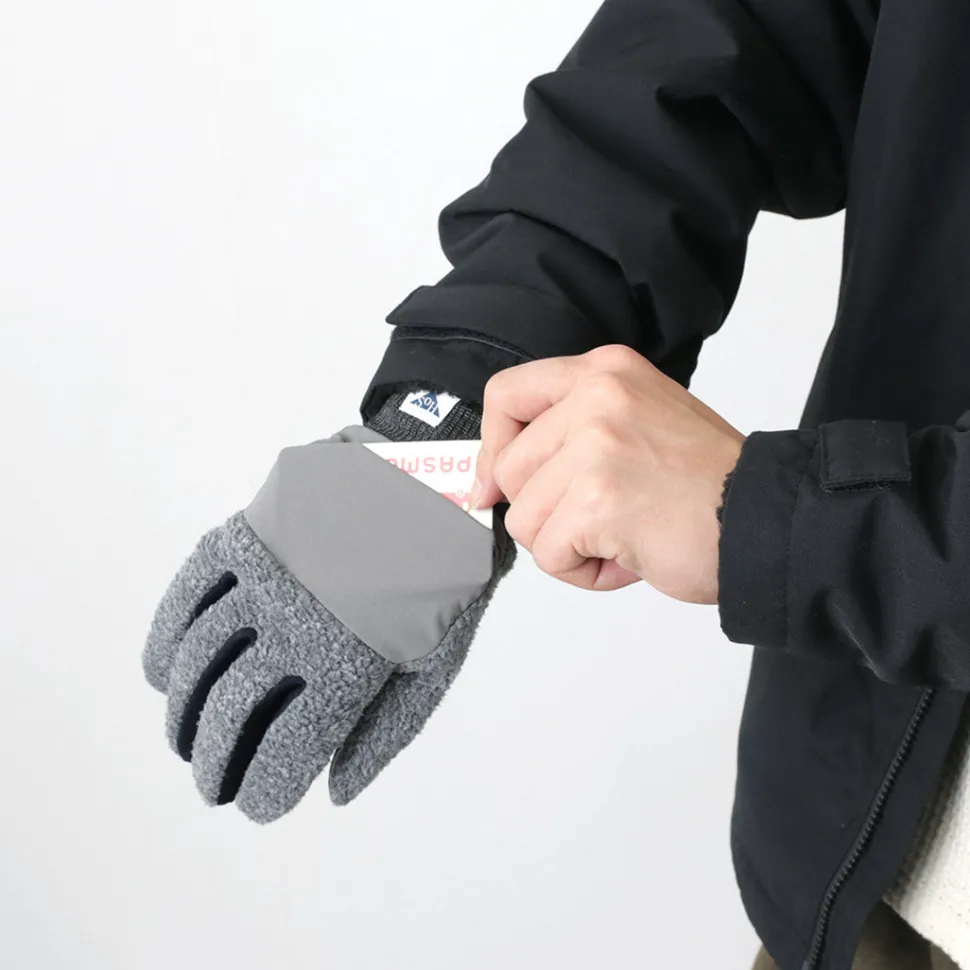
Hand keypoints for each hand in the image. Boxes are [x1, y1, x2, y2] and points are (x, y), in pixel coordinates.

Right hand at [144, 425, 514, 821]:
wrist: (437, 476)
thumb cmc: (444, 576)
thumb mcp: (437, 658)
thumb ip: (387, 729)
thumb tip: (335, 793)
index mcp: (351, 659)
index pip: (286, 747)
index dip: (264, 789)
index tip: (259, 805)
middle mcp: (296, 621)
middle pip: (229, 710)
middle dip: (214, 764)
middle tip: (213, 788)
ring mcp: (265, 576)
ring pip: (199, 659)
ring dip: (182, 712)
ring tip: (185, 741)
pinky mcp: (248, 536)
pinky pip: (188, 594)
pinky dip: (166, 638)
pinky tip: (163, 672)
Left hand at [471, 345, 744, 602]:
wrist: (769, 519)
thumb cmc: (707, 484)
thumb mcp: (637, 423)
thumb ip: (570, 433)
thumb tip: (492, 478)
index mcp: (605, 372)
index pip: (507, 396)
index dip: (492, 447)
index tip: (495, 484)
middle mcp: (597, 397)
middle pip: (509, 469)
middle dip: (543, 512)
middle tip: (598, 520)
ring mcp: (595, 445)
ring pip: (524, 518)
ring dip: (567, 545)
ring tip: (622, 538)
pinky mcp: (597, 498)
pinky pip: (550, 553)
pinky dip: (584, 571)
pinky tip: (629, 557)